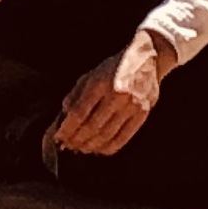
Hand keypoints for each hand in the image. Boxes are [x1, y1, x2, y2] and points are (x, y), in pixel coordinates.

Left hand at [49, 30, 169, 158]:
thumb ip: (76, 94)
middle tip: (68, 145)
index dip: (67, 128)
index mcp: (100, 82)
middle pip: (92, 126)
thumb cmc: (115, 67)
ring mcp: (131, 106)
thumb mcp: (91, 74)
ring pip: (107, 135)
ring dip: (91, 145)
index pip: (79, 113)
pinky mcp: (142, 114)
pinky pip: (123, 137)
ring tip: (81, 148)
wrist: (148, 58)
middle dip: (77, 139)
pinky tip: (99, 150)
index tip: (59, 136)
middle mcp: (116, 95)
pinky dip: (109, 147)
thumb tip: (63, 118)